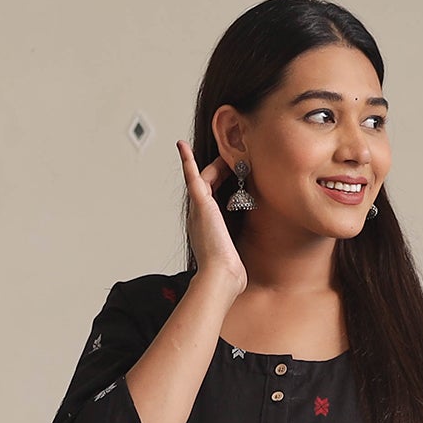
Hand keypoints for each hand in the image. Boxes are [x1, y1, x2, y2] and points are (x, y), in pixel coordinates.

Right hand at [177, 139, 247, 294]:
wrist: (221, 276)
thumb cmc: (228, 272)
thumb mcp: (234, 256)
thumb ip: (235, 253)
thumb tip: (240, 267)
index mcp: (206, 227)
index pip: (212, 199)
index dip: (219, 185)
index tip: (230, 176)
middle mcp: (198, 216)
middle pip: (208, 186)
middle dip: (218, 172)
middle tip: (232, 160)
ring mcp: (197, 209)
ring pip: (204, 179)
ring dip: (215, 166)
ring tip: (228, 154)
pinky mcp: (200, 204)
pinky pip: (192, 177)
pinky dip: (187, 160)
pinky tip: (181, 146)